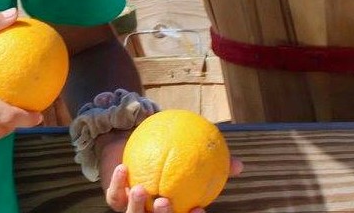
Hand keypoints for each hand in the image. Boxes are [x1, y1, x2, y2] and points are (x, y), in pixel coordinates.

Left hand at [103, 151, 244, 212]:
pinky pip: (115, 195)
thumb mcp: (189, 158)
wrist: (133, 147)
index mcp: (174, 210)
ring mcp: (133, 209)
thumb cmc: (168, 157)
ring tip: (140, 190)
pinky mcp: (115, 198)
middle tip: (165, 202)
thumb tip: (239, 165)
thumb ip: (212, 163)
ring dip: (135, 207)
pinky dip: (117, 183)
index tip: (199, 209)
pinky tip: (123, 168)